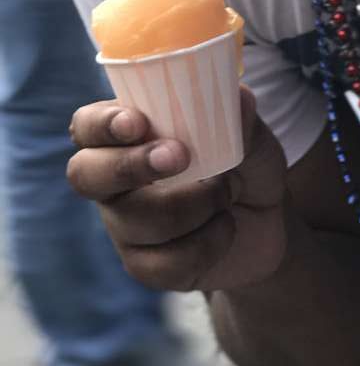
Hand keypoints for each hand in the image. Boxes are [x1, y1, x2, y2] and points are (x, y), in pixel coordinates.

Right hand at [67, 87, 288, 291]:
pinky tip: (226, 226)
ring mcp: (126, 226)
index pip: (88, 125)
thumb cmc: (245, 163)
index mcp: (129, 137)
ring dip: (196, 204)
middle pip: (85, 175)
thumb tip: (237, 98)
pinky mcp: (147, 266)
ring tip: (227, 192)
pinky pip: (165, 262)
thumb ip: (240, 118)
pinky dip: (209, 241)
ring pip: (137, 221)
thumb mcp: (251, 134)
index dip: (102, 125)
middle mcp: (115, 181)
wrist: (268, 220)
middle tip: (179, 157)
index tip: (137, 122)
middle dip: (128, 166)